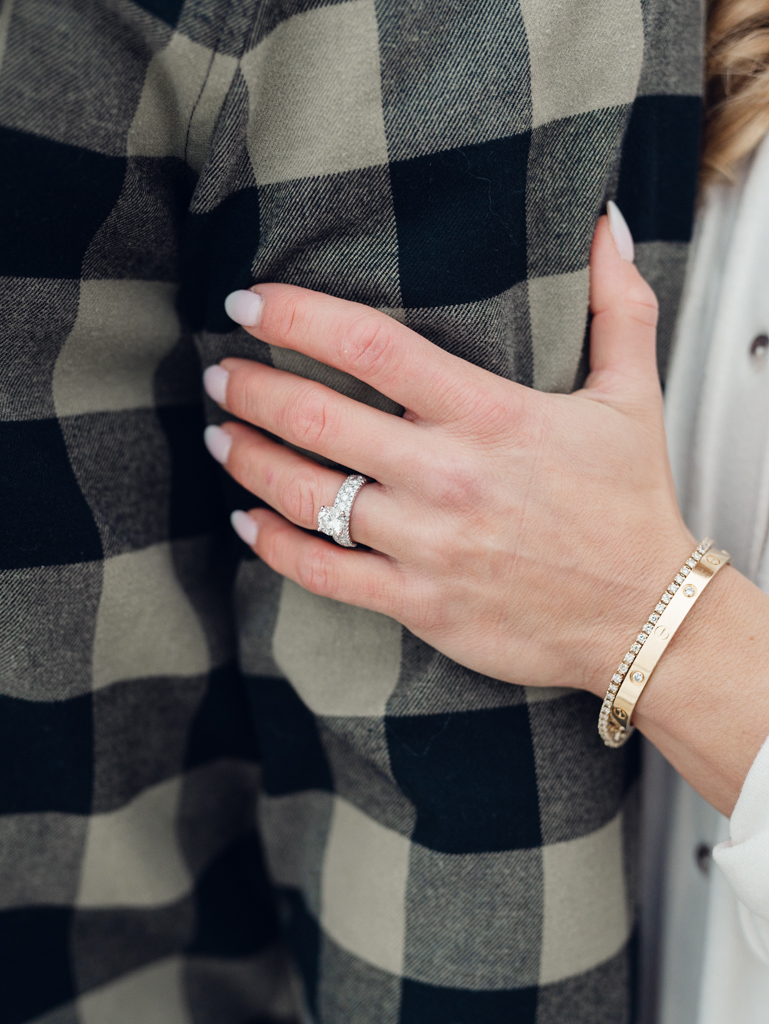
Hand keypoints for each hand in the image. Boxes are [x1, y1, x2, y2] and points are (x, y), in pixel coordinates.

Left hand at [203, 214, 692, 695]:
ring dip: (249, 460)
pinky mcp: (419, 602)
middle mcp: (447, 476)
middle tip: (220, 371)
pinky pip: (323, 572)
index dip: (295, 315)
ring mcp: (427, 544)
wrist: (647, 619)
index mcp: (489, 415)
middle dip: (251, 387)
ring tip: (220, 435)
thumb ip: (617, 305)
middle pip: (317, 417)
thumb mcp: (634, 396)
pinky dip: (273, 546)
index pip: (370, 346)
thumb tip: (603, 222)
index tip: (249, 301)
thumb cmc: (630, 506)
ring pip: (306, 496)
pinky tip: (247, 522)